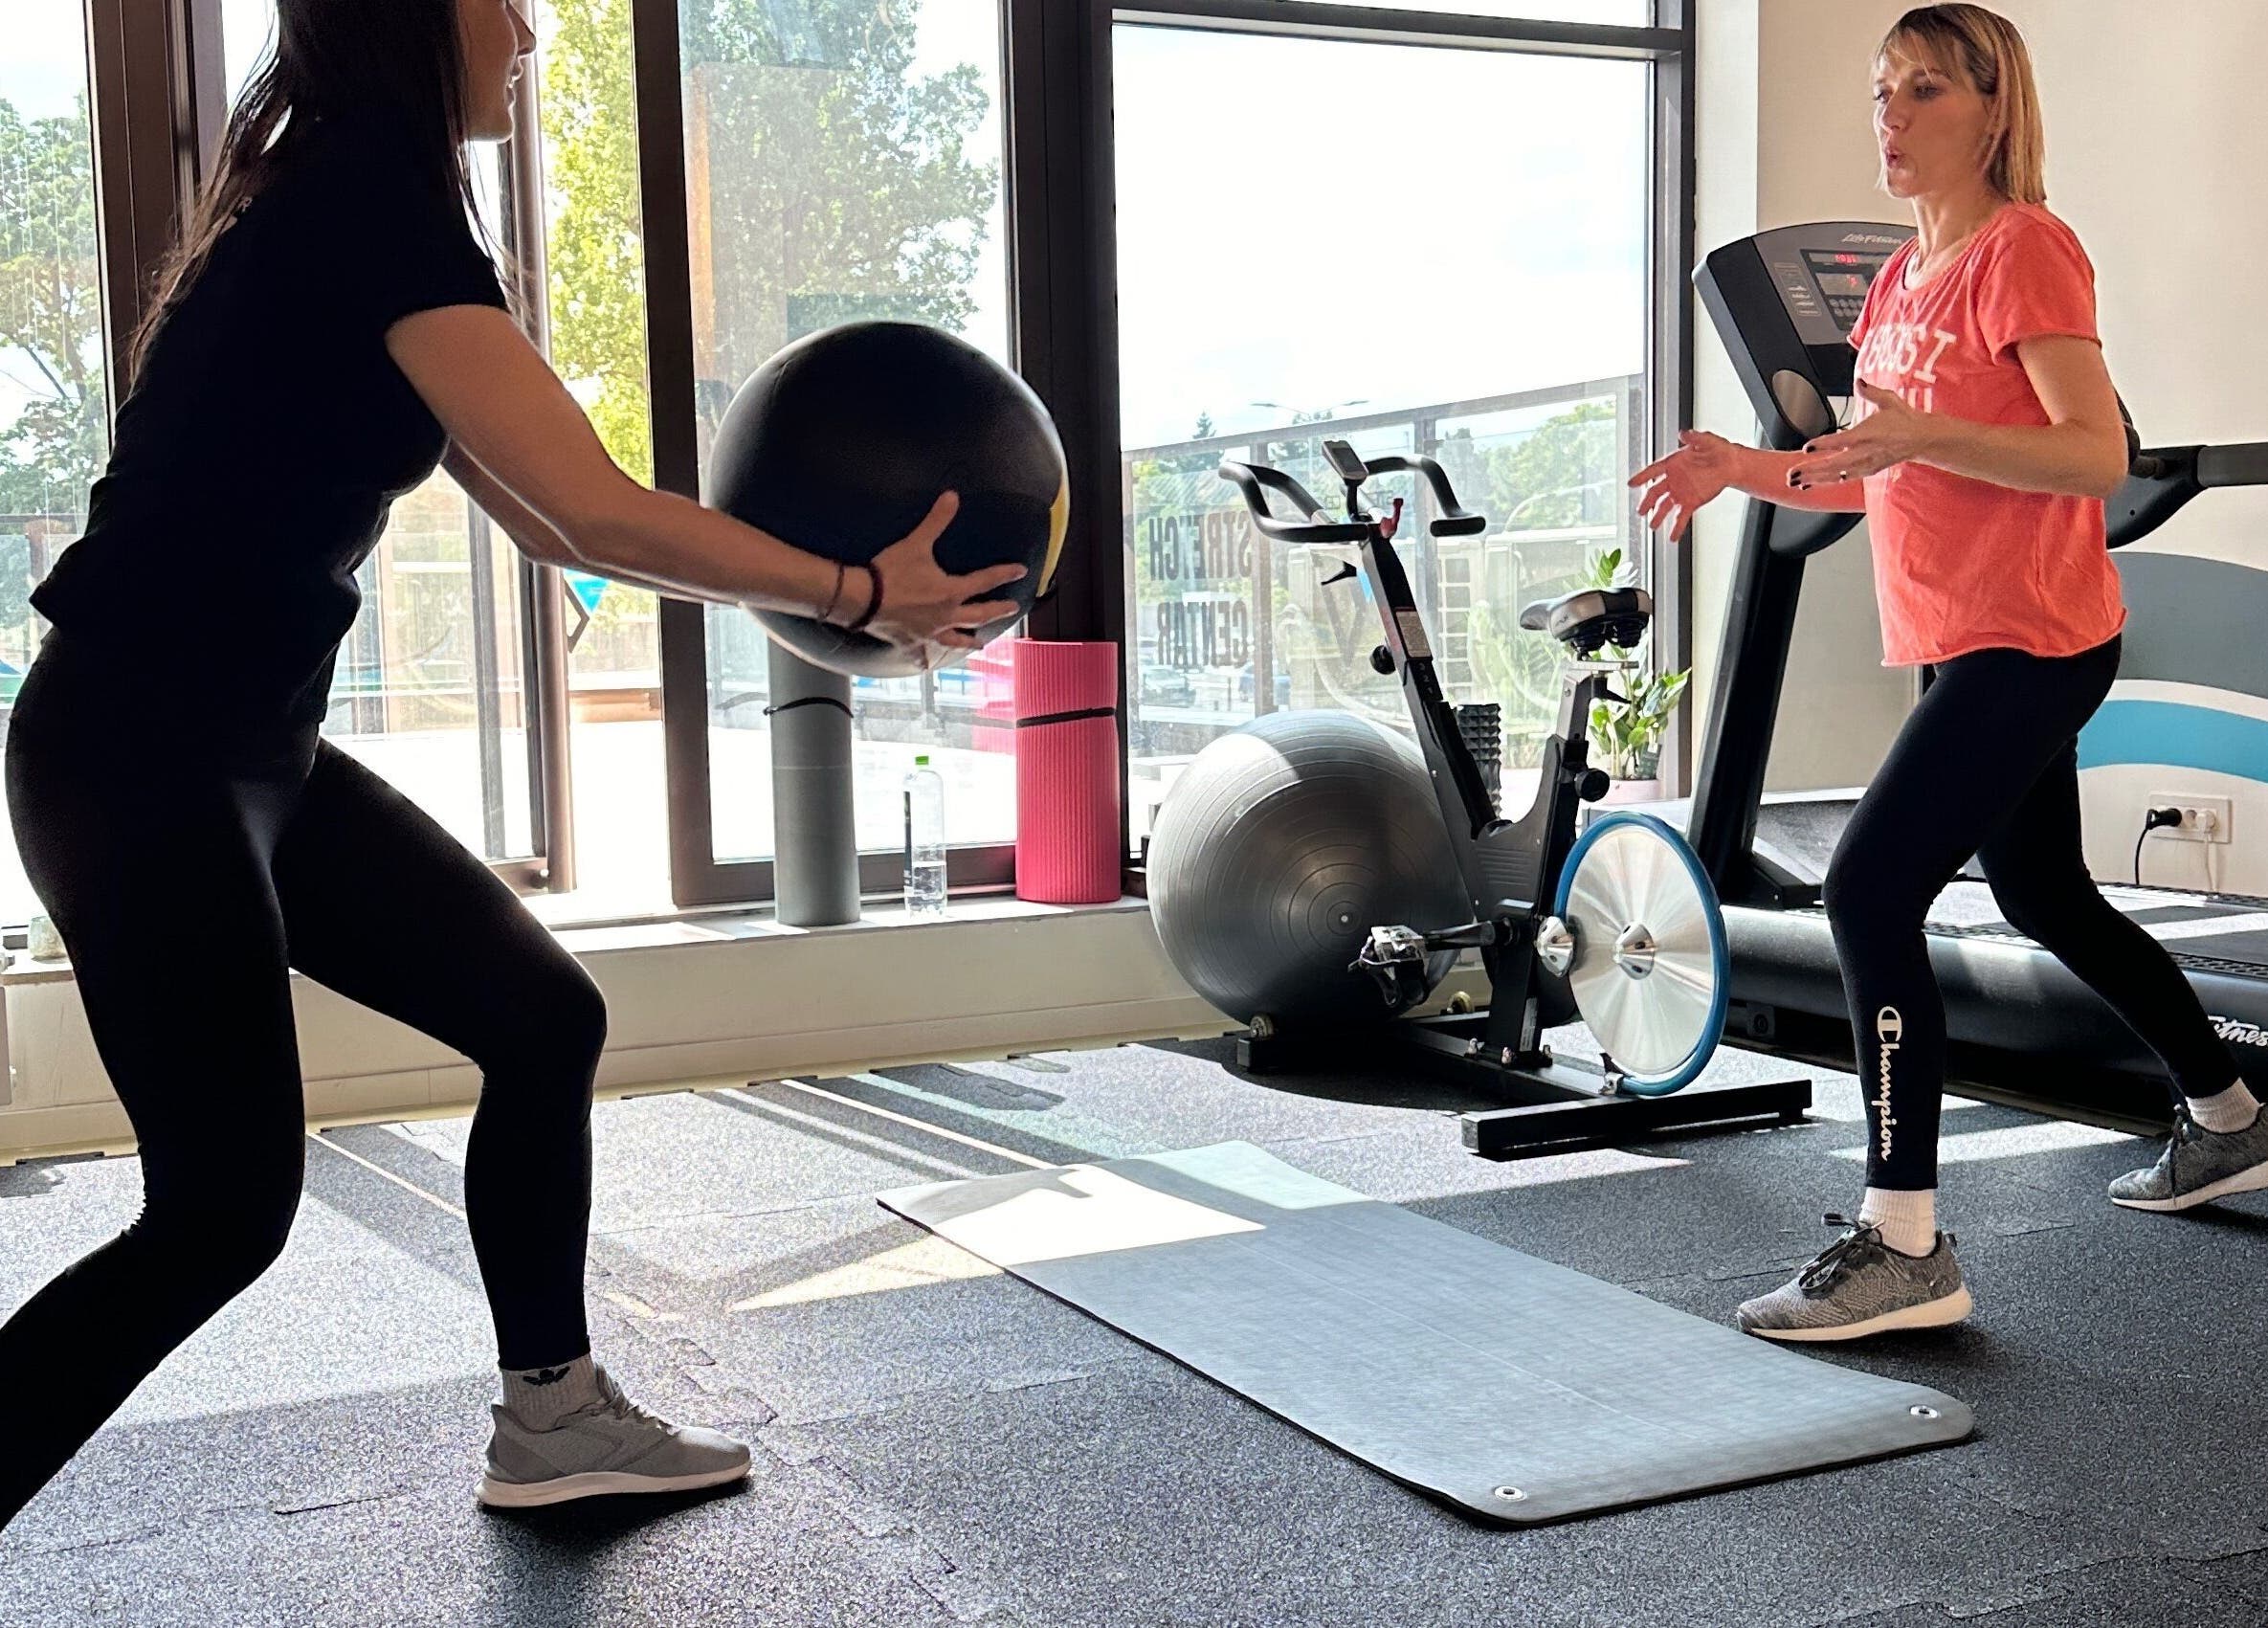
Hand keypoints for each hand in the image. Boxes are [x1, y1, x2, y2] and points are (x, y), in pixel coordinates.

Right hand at [849, 491, 1028, 655]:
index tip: (1021, 571)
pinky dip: (925, 659)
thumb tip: (952, 496)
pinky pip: (921, 654)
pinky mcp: (910, 643)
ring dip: (969, 642)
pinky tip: (926, 664)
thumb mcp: (916, 543)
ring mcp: (929, 633)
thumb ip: (936, 521)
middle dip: (997, 611)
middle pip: (978, 615)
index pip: (984, 581)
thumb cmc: (891, 572)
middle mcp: (946, 616)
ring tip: (980, 645)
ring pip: (956, 640)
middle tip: (1012, 609)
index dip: (1004, 574)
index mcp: (951, 592)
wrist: (864, 599)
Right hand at [1628, 430, 1747, 538]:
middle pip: (1656, 492)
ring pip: (1665, 506)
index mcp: (1674, 463)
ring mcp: (1681, 492)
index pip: (1654, 470)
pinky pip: (1681, 517)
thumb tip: (1683, 433)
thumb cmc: (1719, 450)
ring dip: (1658, 517)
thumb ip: (1694, 438)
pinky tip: (1672, 537)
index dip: (1642, 477)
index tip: (1631, 484)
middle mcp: (1674, 479)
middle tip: (1641, 511)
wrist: (1731, 465)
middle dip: (1647, 502)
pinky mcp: (1691, 502)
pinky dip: (1676, 527)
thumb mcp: (1707, 440)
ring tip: (1653, 526)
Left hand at [1784, 382, 1934, 488]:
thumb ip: (1870, 392)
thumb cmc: (1904, 420)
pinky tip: (1810, 484)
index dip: (1823, 445)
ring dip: (1813, 479)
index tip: (1807, 448)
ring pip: (1835, 475)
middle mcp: (1864, 453)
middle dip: (1811, 470)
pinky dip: (1825, 482)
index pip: (1841, 441)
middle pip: (1833, 464)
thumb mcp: (1889, 401)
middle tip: (1791, 474)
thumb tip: (1859, 381)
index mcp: (1867, 434)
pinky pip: (1843, 479)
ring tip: (1794, 482)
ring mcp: (1864, 465)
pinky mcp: (1866, 471)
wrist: (1921, 439)